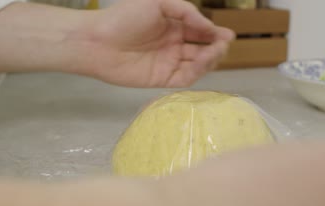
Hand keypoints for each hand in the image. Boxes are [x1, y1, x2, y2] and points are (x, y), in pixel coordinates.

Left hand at [79, 0, 234, 87]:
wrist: (97, 41)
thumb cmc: (124, 17)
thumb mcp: (158, 2)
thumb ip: (186, 11)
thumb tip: (209, 27)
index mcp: (174, 26)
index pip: (201, 32)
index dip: (215, 33)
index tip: (228, 34)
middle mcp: (174, 45)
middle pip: (203, 49)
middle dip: (217, 46)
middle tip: (224, 43)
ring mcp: (169, 63)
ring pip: (198, 64)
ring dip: (210, 58)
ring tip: (215, 51)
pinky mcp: (163, 79)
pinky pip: (186, 77)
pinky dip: (198, 71)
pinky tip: (202, 61)